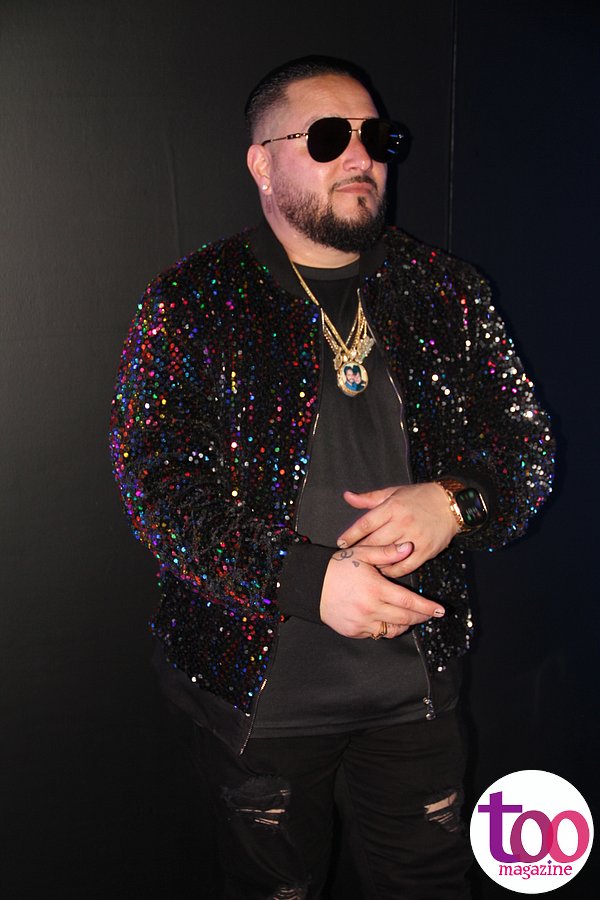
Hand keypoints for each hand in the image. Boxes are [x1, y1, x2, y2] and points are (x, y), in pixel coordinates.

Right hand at [320, 542, 444, 638]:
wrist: (309, 585)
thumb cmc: (337, 566)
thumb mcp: (362, 554)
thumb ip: (387, 552)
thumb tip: (409, 547)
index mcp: (376, 589)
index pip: (409, 602)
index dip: (427, 607)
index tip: (440, 610)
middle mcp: (371, 609)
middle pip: (405, 618)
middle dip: (421, 617)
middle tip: (431, 613)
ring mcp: (362, 622)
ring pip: (392, 630)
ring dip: (405, 624)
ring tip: (411, 617)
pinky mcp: (354, 631)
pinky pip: (377, 633)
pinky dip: (386, 628)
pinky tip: (389, 619)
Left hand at [336, 483, 457, 578]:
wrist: (450, 505)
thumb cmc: (419, 497)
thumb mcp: (393, 492)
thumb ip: (368, 498)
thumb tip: (347, 496)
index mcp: (392, 507)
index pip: (365, 524)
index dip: (350, 535)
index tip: (341, 544)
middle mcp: (402, 522)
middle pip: (374, 542)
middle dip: (361, 551)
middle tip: (352, 557)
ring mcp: (414, 538)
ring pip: (387, 556)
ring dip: (375, 562)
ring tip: (367, 565)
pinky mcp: (426, 551)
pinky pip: (404, 567)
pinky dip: (392, 571)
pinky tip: (385, 570)